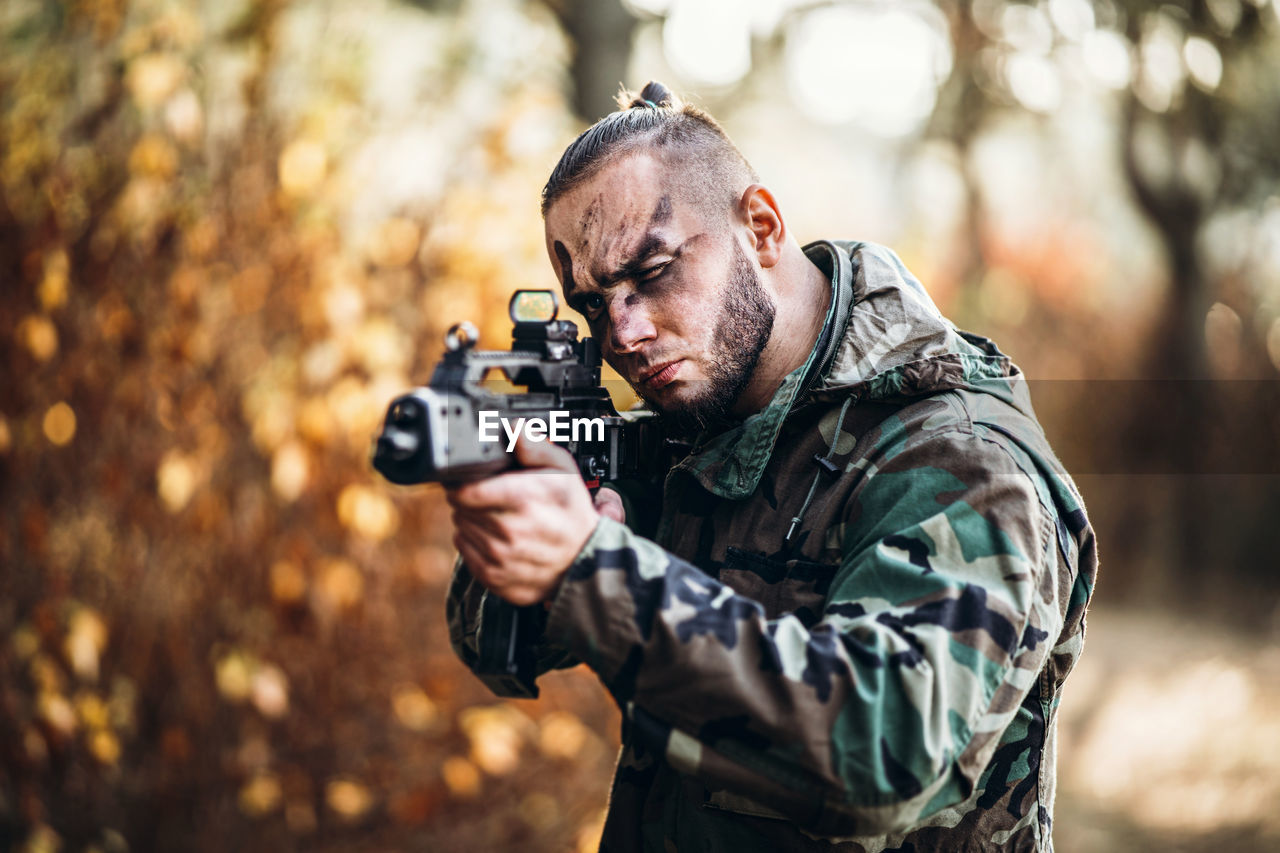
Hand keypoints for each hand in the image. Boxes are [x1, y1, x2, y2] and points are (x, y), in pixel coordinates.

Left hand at [445, 436, 601, 605]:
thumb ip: (535, 446)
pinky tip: (498, 539)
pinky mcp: (494, 578)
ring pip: (461, 529)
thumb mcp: (563, 470)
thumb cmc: (571, 513)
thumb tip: (513, 428)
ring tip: (500, 519)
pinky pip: (465, 552)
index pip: (464, 491)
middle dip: (471, 500)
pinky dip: (475, 544)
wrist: (584, 560)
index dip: (464, 483)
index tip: (474, 481)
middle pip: (460, 508)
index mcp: (522, 500)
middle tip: (495, 499)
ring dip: (473, 522)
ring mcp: (500, 558)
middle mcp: (508, 531)